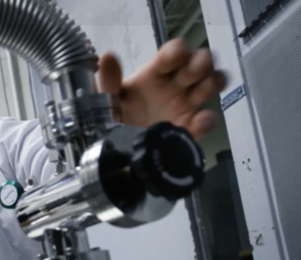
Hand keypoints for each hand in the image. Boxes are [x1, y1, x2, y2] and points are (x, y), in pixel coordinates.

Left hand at [97, 38, 227, 139]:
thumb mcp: (107, 98)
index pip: (173, 53)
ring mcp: (187, 104)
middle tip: (191, 73)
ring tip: (201, 90)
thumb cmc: (117, 114)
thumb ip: (108, 81)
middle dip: (202, 62)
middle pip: (200, 62)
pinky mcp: (191, 126)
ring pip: (212, 84)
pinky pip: (207, 121)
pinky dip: (207, 120)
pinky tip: (198, 121)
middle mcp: (175, 85)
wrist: (119, 147)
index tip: (177, 53)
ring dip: (213, 83)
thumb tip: (107, 57)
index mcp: (155, 73)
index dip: (178, 50)